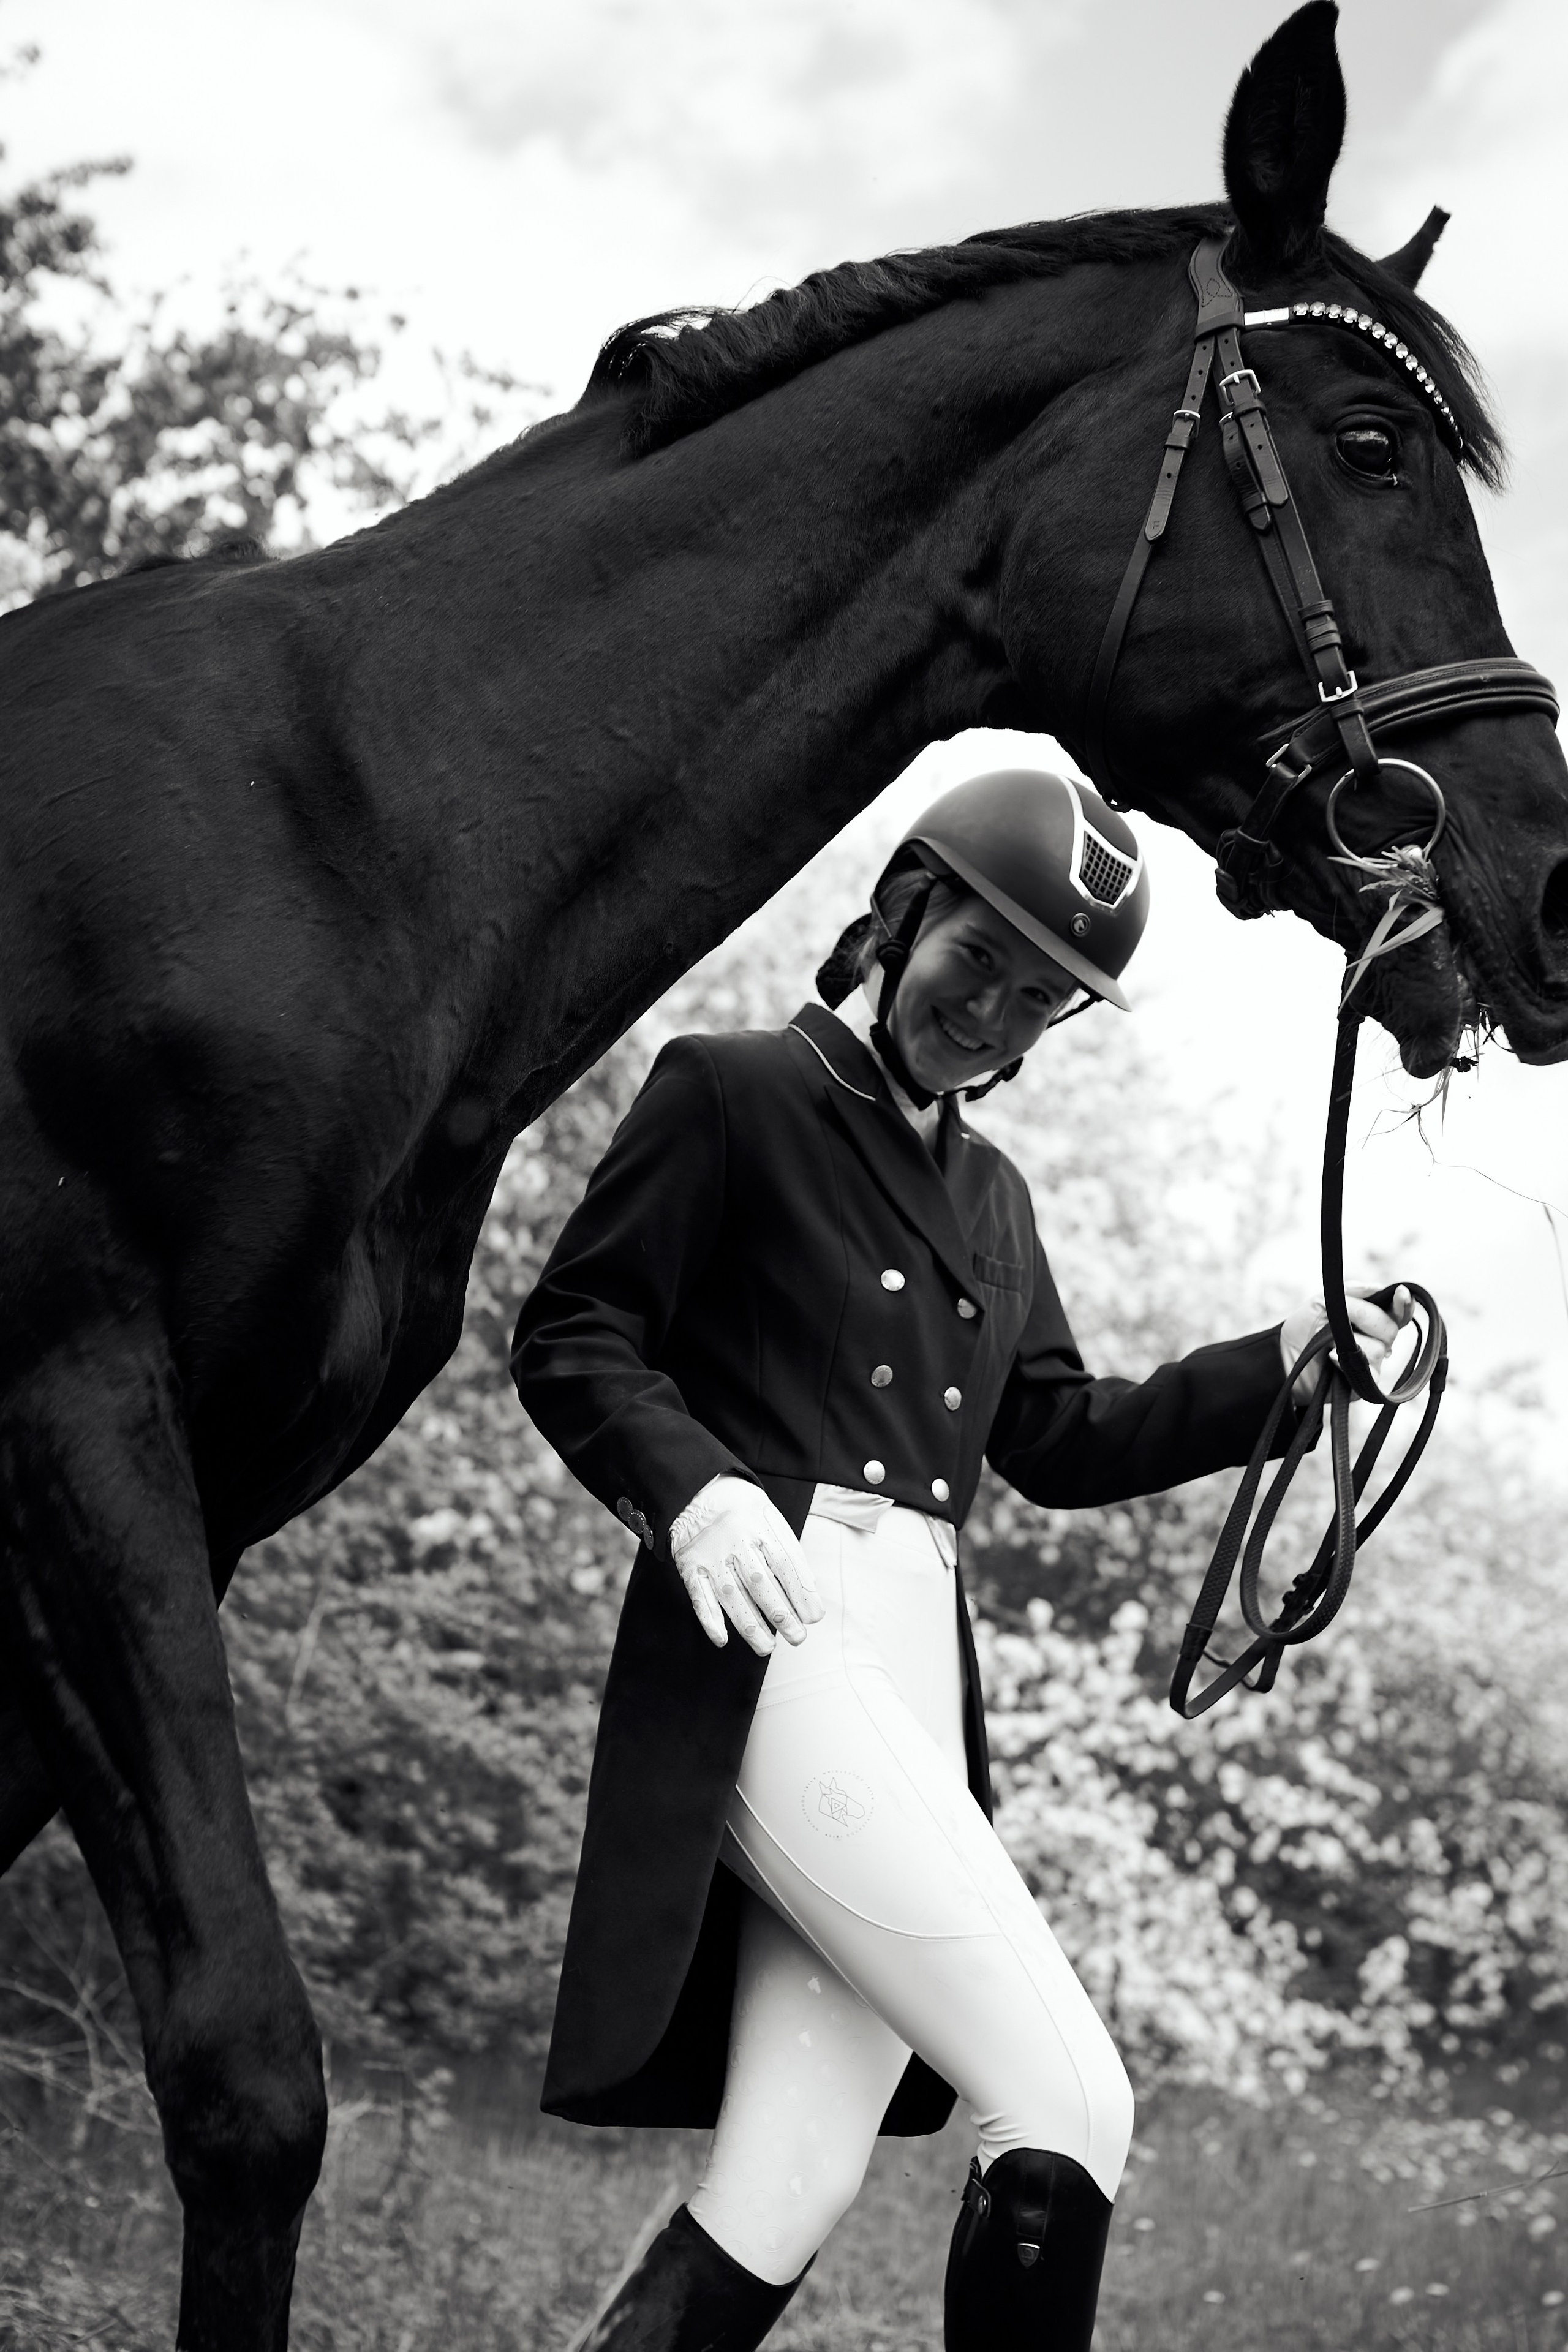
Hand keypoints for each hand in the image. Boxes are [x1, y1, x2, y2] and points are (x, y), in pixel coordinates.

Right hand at [668, 1474, 824, 1656]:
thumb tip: (807, 1589)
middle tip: (798, 1637)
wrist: (695, 1489)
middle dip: (781, 1614)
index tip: (814, 1616)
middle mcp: (735, 1541)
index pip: (785, 1564)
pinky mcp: (690, 1567)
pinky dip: (709, 1620)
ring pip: (732, 1596)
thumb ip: (786, 1548)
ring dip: (750, 1625)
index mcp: (760, 1526)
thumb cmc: (741, 1507)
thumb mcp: (769, 1514)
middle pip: (761, 1583)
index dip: (801, 1593)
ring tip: (767, 1647)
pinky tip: (722, 1639)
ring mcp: (711, 1556)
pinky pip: (699, 1596)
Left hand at [1280, 1285, 1413, 1403]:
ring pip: (1379, 1349)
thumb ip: (1351, 1291)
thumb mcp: (1322, 1300)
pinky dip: (1346, 1361)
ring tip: (1329, 1342)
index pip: (1398, 1311)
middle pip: (1391, 1329)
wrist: (1286, 1356)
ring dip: (1351, 1342)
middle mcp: (1377, 1339)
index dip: (1403, 1304)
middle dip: (1367, 1319)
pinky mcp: (1365, 1382)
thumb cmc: (1305, 1327)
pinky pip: (1368, 1371)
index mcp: (1372, 1317)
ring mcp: (1373, 1361)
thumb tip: (1378, 1288)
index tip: (1401, 1293)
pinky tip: (1331, 1357)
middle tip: (1343, 1321)